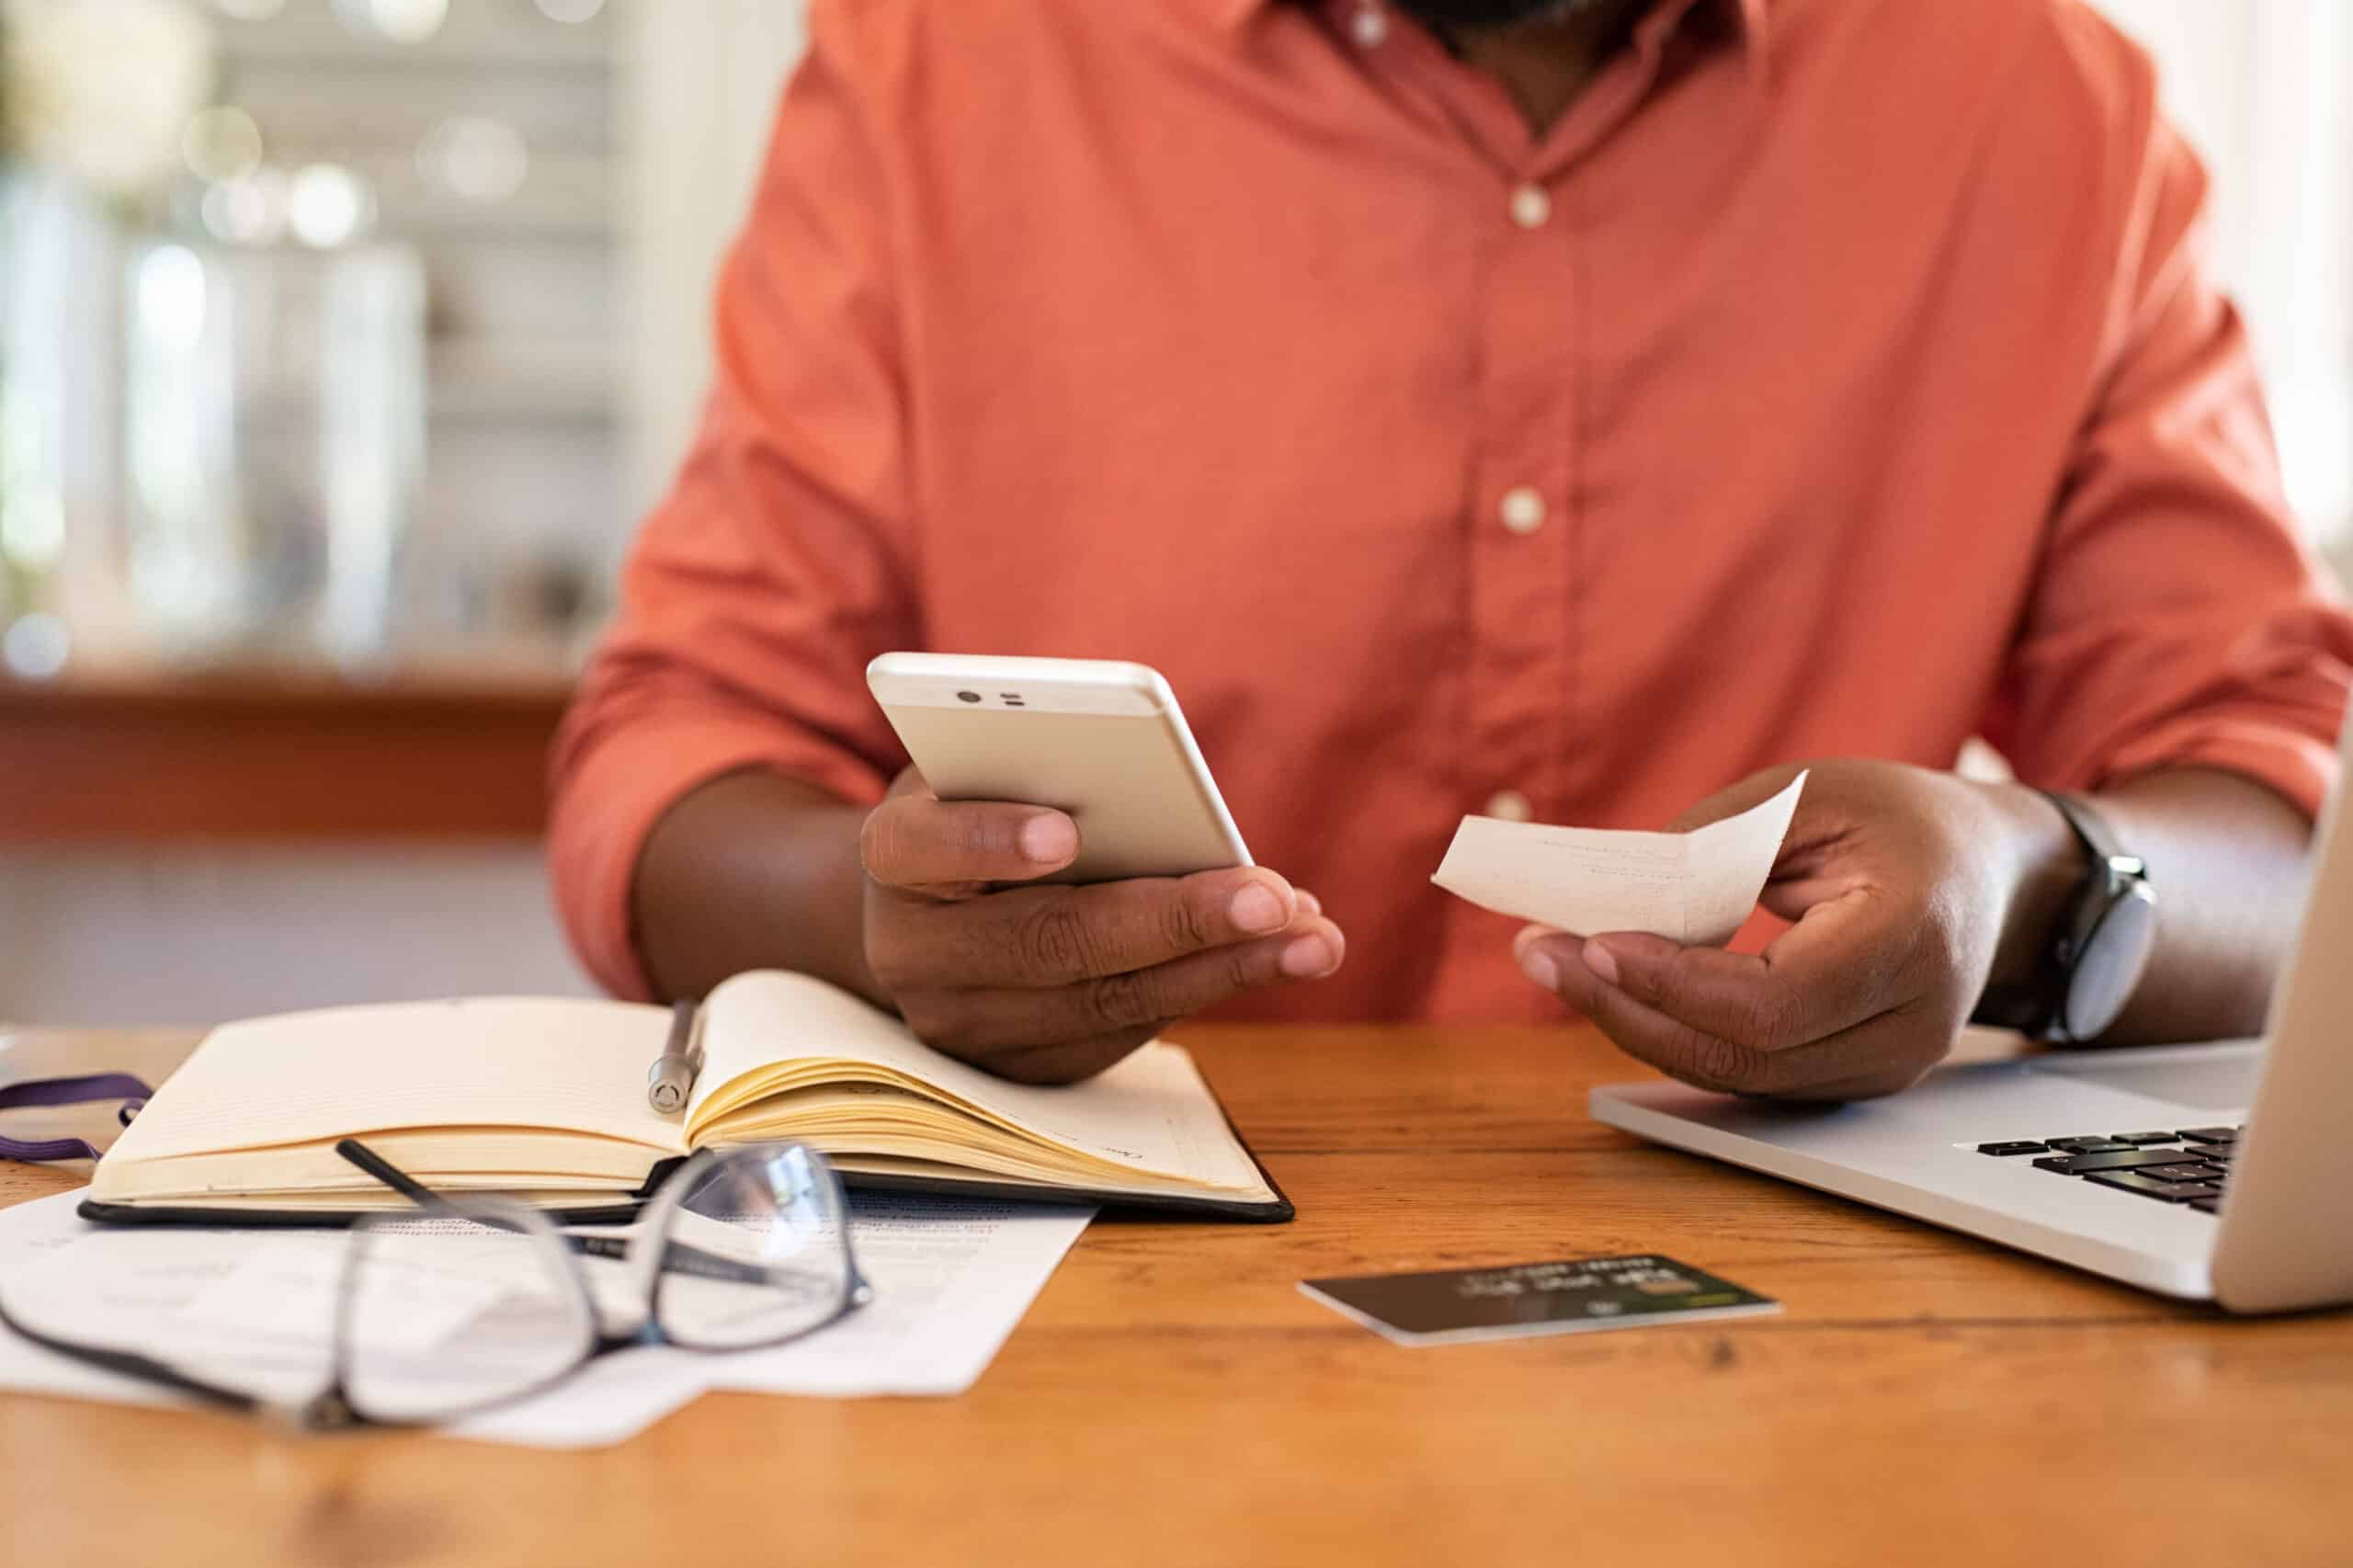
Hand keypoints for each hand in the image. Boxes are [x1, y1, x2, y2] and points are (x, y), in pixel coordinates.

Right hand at [859, 769, 1346, 1083]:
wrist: (925, 912)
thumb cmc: (978, 808)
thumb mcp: (986, 767)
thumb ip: (1040, 768)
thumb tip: (1164, 798)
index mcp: (892, 857)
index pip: (922, 848)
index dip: (988, 840)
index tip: (1064, 833)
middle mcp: (914, 954)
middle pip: (1046, 942)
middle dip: (1170, 920)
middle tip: (1267, 897)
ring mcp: (964, 1026)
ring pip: (1102, 1001)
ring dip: (1221, 967)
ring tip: (1311, 934)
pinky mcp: (1021, 1069)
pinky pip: (1124, 1033)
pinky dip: (1208, 989)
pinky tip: (1279, 954)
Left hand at [1515, 759, 2051, 1099]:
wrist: (1987, 872)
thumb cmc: (1897, 820)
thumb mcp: (1807, 795)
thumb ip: (1712, 845)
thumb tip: (1613, 900)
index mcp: (1913, 939)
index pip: (1777, 1000)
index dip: (1677, 982)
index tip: (1595, 942)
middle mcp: (1909, 1024)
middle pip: (1743, 1053)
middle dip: (1625, 1007)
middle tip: (1540, 953)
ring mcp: (1885, 1066)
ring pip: (1734, 1074)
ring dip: (1633, 1023)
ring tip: (1554, 963)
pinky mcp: (1850, 1077)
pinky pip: (1745, 1070)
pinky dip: (1670, 1031)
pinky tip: (1610, 987)